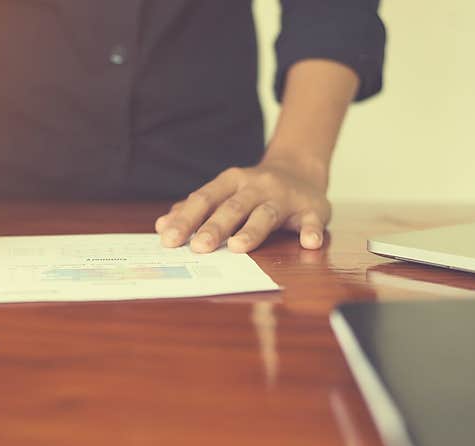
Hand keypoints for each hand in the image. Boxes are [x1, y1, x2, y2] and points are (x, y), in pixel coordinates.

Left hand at [154, 158, 330, 252]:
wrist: (300, 169)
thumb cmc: (252, 190)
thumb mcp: (223, 193)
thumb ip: (195, 210)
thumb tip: (162, 226)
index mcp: (230, 182)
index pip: (204, 199)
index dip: (186, 219)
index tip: (168, 239)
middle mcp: (256, 186)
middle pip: (233, 207)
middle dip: (215, 227)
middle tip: (199, 247)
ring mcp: (284, 196)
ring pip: (266, 213)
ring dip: (253, 230)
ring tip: (238, 247)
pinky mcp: (311, 207)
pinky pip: (312, 219)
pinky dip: (311, 230)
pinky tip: (309, 243)